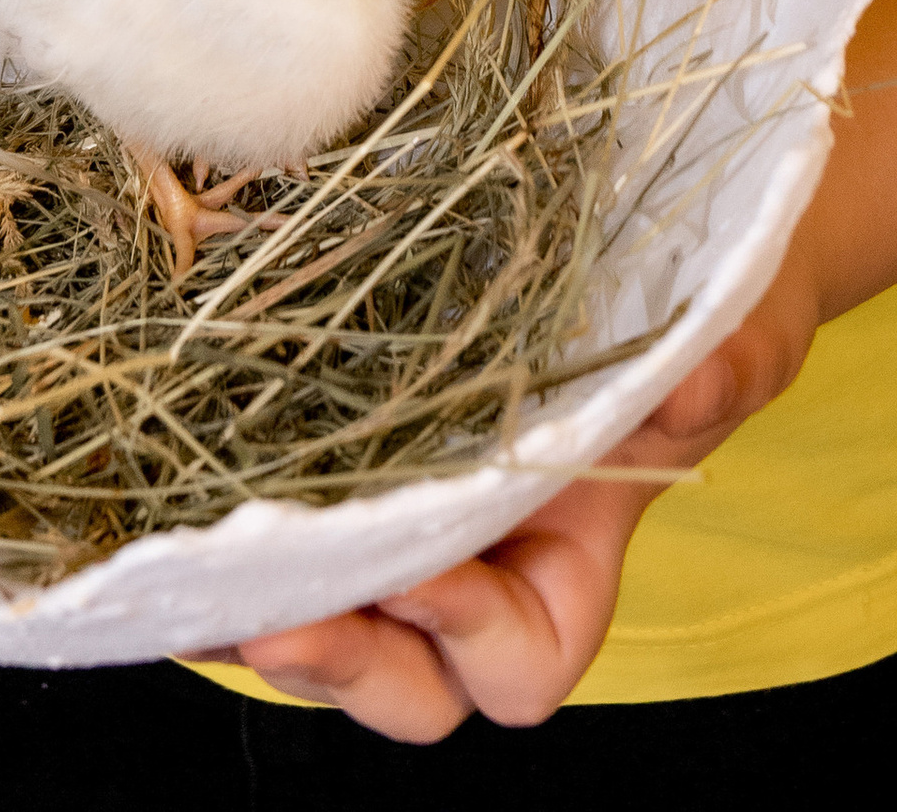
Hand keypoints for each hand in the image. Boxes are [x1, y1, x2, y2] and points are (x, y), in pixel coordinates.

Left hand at [233, 239, 819, 738]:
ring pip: (323, 608)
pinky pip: (276, 508)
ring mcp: (401, 504)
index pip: (522, 665)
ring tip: (184, 563)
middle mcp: (477, 559)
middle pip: (402, 679)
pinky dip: (217, 512)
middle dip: (337, 663)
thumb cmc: (704, 298)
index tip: (424, 574)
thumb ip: (723, 367)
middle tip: (267, 616)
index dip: (473, 639)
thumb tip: (693, 385)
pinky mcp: (339, 434)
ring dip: (256, 602)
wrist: (658, 218)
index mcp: (570, 560)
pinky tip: (159, 483)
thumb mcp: (737, 327)